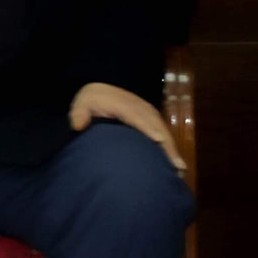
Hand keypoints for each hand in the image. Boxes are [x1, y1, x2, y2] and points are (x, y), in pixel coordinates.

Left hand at [70, 81, 185, 173]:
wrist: (100, 90)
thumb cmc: (90, 101)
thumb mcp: (81, 104)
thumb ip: (78, 114)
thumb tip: (78, 125)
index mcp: (122, 104)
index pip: (136, 116)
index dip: (147, 127)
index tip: (158, 140)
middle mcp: (139, 107)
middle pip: (155, 125)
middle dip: (166, 143)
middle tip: (174, 164)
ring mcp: (147, 111)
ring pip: (162, 129)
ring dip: (171, 147)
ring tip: (178, 167)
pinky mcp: (151, 117)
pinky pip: (162, 130)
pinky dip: (169, 145)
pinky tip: (174, 161)